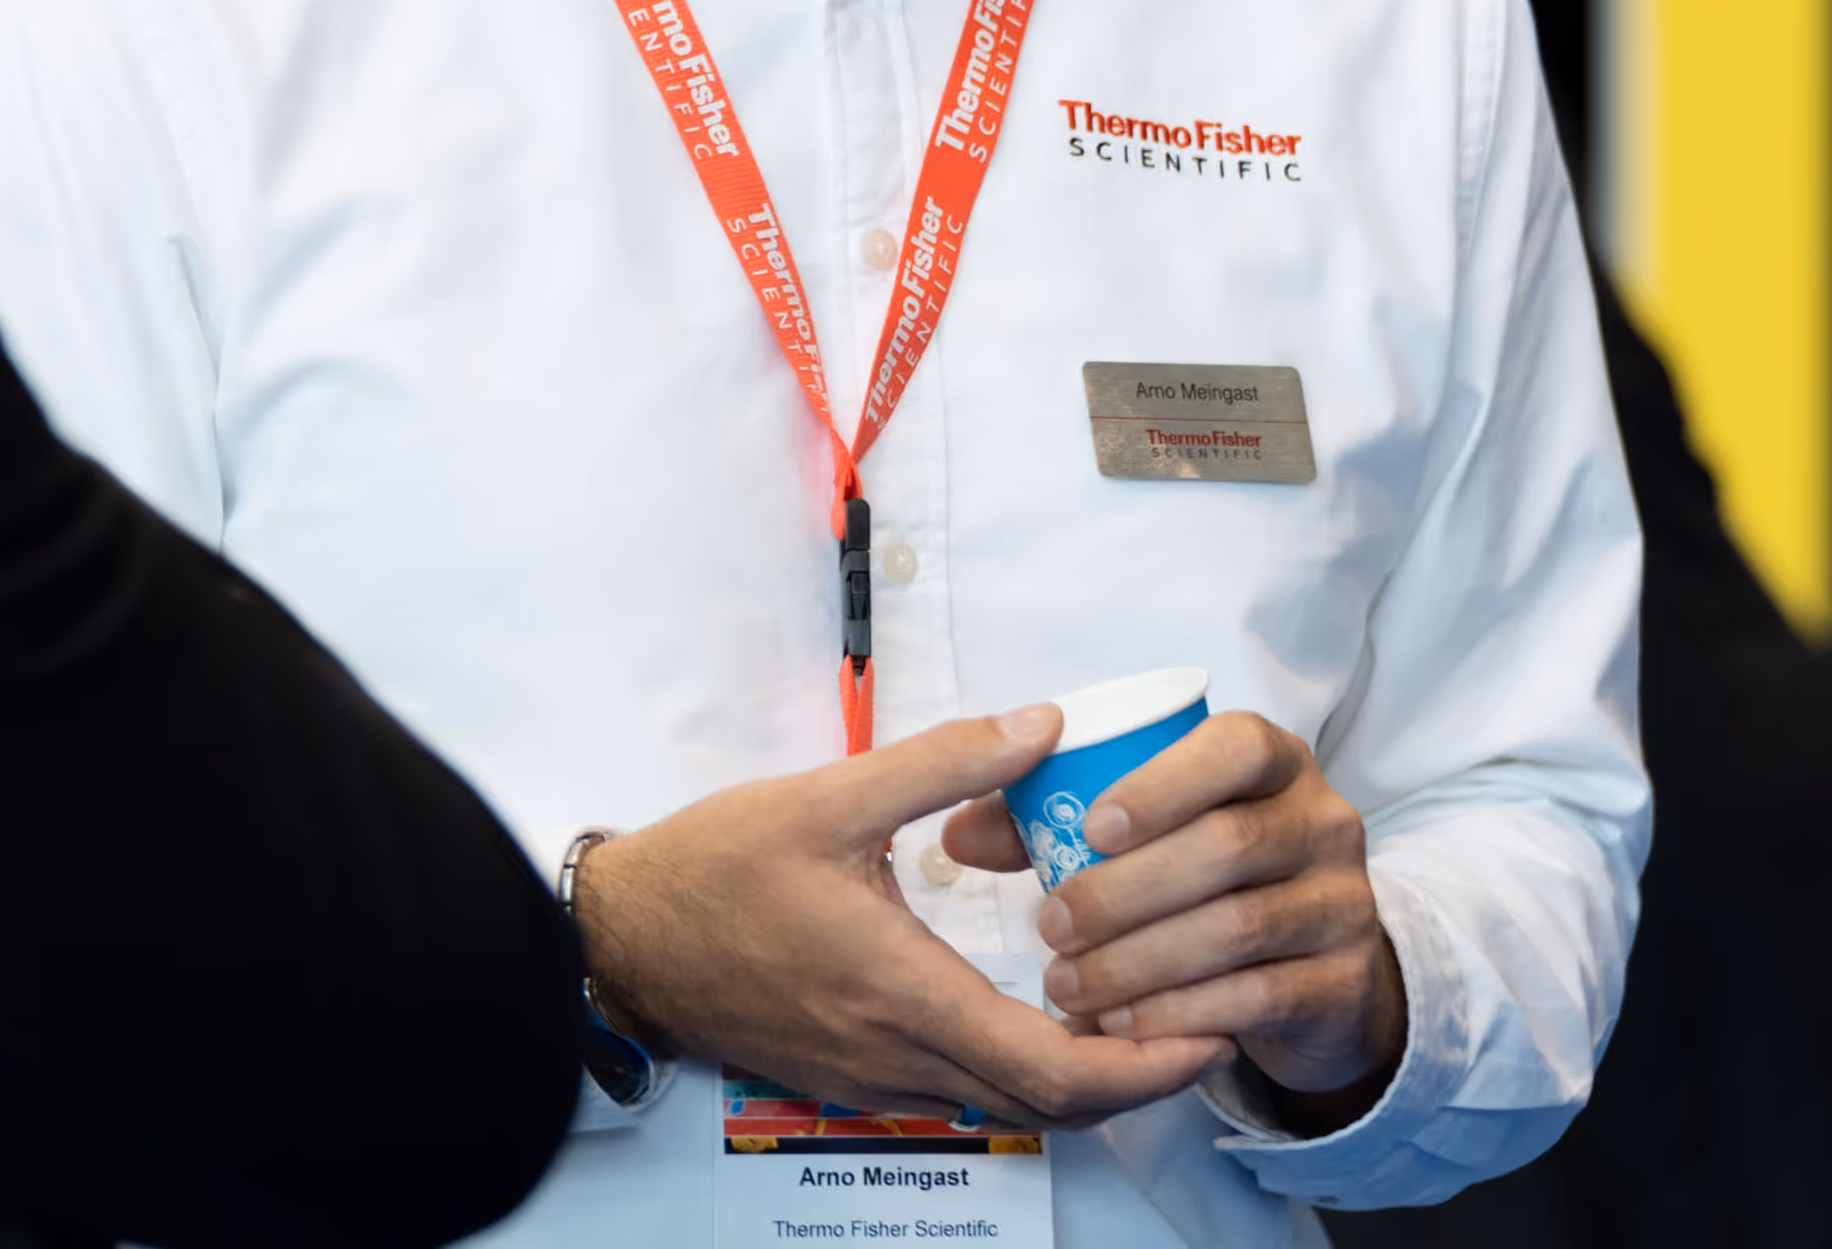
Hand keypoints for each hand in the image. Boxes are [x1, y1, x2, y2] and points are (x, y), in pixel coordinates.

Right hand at [577, 708, 1233, 1128]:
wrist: (623, 936)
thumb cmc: (714, 868)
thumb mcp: (829, 796)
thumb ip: (945, 761)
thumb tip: (1045, 724)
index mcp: (903, 992)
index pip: (1055, 1070)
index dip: (1147, 1066)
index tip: (1209, 1030)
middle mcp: (899, 1056)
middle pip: (1053, 1108)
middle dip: (1140, 1079)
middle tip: (1199, 1024)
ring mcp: (875, 1079)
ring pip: (1011, 1107)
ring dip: (1085, 1078)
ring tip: (1137, 1012)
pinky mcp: (853, 1079)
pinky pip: (966, 1092)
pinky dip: (1026, 1071)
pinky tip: (1042, 1012)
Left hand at [944, 710, 1404, 1128]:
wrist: (1304, 968)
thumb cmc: (1196, 874)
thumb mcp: (1138, 830)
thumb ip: (1049, 817)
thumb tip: (960, 837)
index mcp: (1270, 759)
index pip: (1235, 747)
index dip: (1163, 784)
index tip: (1091, 829)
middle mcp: (1323, 820)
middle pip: (1229, 846)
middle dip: (1126, 891)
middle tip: (1051, 927)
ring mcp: (1343, 903)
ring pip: (1239, 926)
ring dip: (1139, 960)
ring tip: (1068, 985)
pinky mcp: (1343, 982)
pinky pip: (1259, 996)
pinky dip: (1179, 1012)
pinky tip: (1122, 1023)